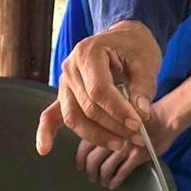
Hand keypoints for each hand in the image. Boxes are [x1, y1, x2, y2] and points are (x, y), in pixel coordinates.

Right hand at [37, 20, 161, 156]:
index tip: (137, 125)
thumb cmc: (134, 48)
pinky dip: (46, 133)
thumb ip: (143, 88)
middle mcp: (71, 68)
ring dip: (96, 136)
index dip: (118, 111)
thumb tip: (141, 115)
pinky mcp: (65, 96)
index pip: (99, 90)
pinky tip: (44, 150)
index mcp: (89, 53)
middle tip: (138, 137)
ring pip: (74, 118)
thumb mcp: (146, 61)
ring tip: (120, 144)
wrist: (123, 40)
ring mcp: (65, 84)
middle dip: (113, 127)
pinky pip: (51, 116)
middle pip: (87, 108)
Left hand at [73, 103, 180, 190]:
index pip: (86, 143)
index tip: (79, 165)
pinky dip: (115, 181)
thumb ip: (107, 126)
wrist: (166, 117)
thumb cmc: (145, 115)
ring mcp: (125, 147)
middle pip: (93, 159)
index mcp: (106, 125)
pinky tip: (113, 185)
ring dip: (102, 178)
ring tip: (102, 182)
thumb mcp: (121, 115)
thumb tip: (94, 140)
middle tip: (91, 176)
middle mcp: (113, 136)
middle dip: (90, 171)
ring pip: (105, 168)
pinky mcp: (137, 156)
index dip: (80, 157)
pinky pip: (122, 172)